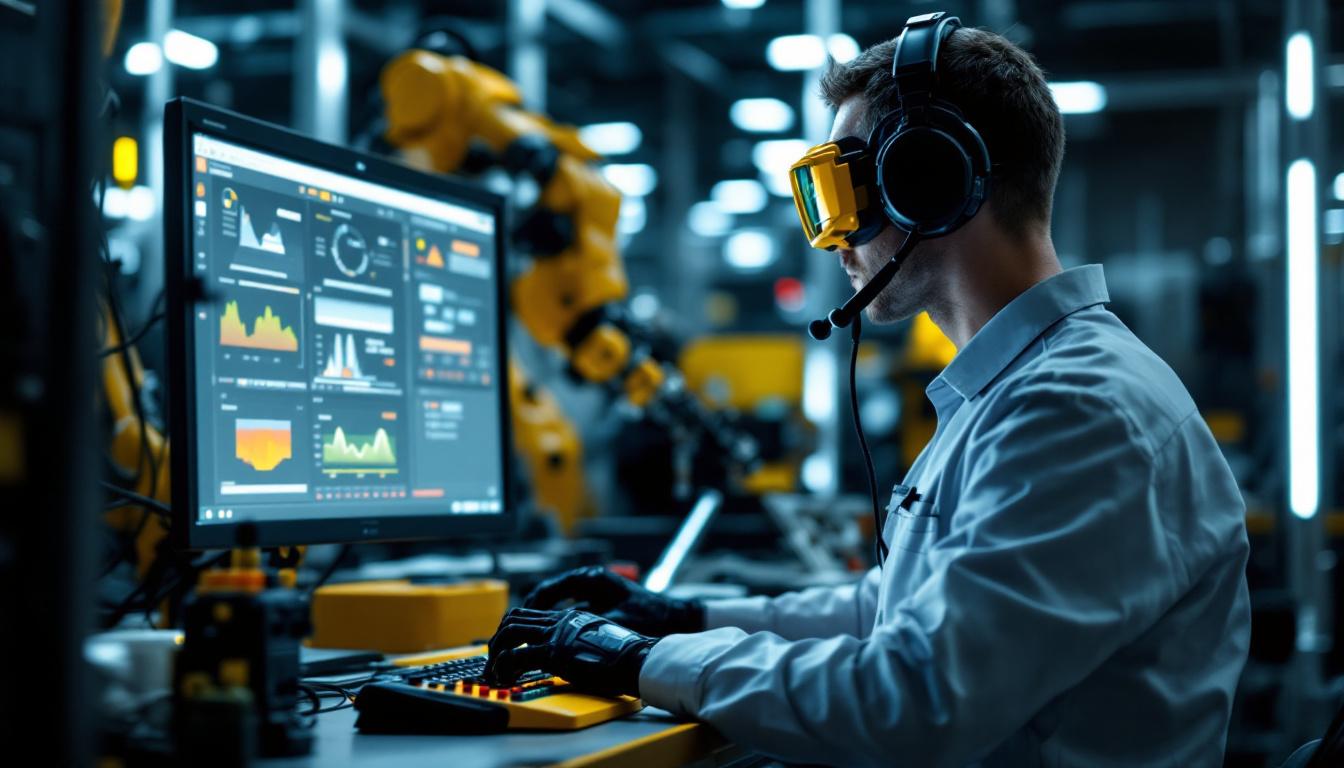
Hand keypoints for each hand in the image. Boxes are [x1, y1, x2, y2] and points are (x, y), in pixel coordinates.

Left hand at [484, 608, 656, 697]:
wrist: (638, 658)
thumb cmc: (626, 656)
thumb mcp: (599, 640)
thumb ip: (580, 642)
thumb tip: (571, 656)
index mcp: (570, 617)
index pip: (530, 614)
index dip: (512, 629)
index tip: (505, 646)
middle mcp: (560, 621)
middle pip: (514, 619)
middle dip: (497, 639)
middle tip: (493, 659)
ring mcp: (556, 635)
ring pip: (509, 632)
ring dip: (495, 652)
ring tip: (494, 670)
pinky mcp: (554, 653)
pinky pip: (516, 656)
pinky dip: (504, 667)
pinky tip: (504, 678)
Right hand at [523, 565, 704, 636]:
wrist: (674, 616)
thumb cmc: (650, 616)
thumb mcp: (617, 621)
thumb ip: (589, 625)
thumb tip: (562, 634)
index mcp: (591, 578)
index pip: (550, 588)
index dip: (532, 606)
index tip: (519, 621)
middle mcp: (589, 580)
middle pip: (549, 593)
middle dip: (532, 612)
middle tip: (515, 630)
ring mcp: (592, 589)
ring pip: (556, 600)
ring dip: (542, 616)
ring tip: (527, 635)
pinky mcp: (597, 600)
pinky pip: (568, 607)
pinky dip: (556, 619)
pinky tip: (549, 637)